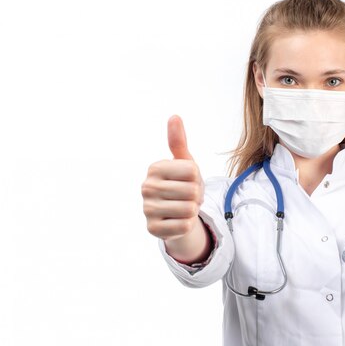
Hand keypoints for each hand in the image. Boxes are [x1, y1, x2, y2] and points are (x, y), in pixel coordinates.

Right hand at [141, 115, 204, 240]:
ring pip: (190, 209)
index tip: (188, 180)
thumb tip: (174, 116)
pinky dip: (187, 225)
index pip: (193, 170)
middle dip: (196, 196)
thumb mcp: (183, 162)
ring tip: (183, 207)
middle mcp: (147, 187)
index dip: (197, 177)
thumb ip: (178, 141)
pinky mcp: (153, 229)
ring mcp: (147, 209)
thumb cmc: (181, 184)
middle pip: (193, 190)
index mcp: (155, 168)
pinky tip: (178, 221)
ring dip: (193, 210)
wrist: (175, 214)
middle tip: (187, 197)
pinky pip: (185, 226)